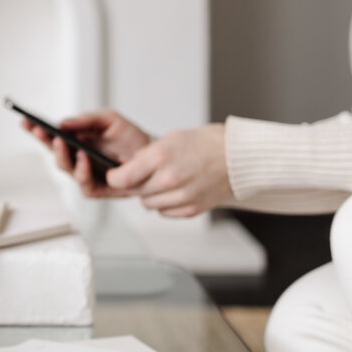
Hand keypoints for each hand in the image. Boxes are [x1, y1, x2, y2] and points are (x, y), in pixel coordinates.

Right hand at [21, 109, 149, 197]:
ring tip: (64, 143)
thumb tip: (63, 123)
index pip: (51, 136)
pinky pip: (83, 183)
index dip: (37, 130)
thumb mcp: (109, 120)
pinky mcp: (97, 189)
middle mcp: (78, 159)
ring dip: (62, 155)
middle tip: (41, 131)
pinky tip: (84, 159)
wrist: (154, 155)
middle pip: (53, 152)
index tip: (25, 121)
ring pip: (65, 168)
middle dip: (45, 141)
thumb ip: (86, 120)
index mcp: (77, 141)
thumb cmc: (130, 137)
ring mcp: (86, 174)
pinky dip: (82, 170)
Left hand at [104, 124, 230, 216]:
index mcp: (161, 157)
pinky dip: (166, 204)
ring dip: (151, 195)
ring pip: (148, 204)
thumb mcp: (170, 139)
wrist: (237, 157)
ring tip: (164, 181)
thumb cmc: (206, 144)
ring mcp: (182, 196)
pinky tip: (176, 190)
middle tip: (147, 173)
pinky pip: (165, 212)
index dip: (115, 177)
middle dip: (136, 183)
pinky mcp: (192, 209)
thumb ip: (145, 155)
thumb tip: (124, 167)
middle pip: (135, 192)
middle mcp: (170, 179)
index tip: (115, 175)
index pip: (122, 178)